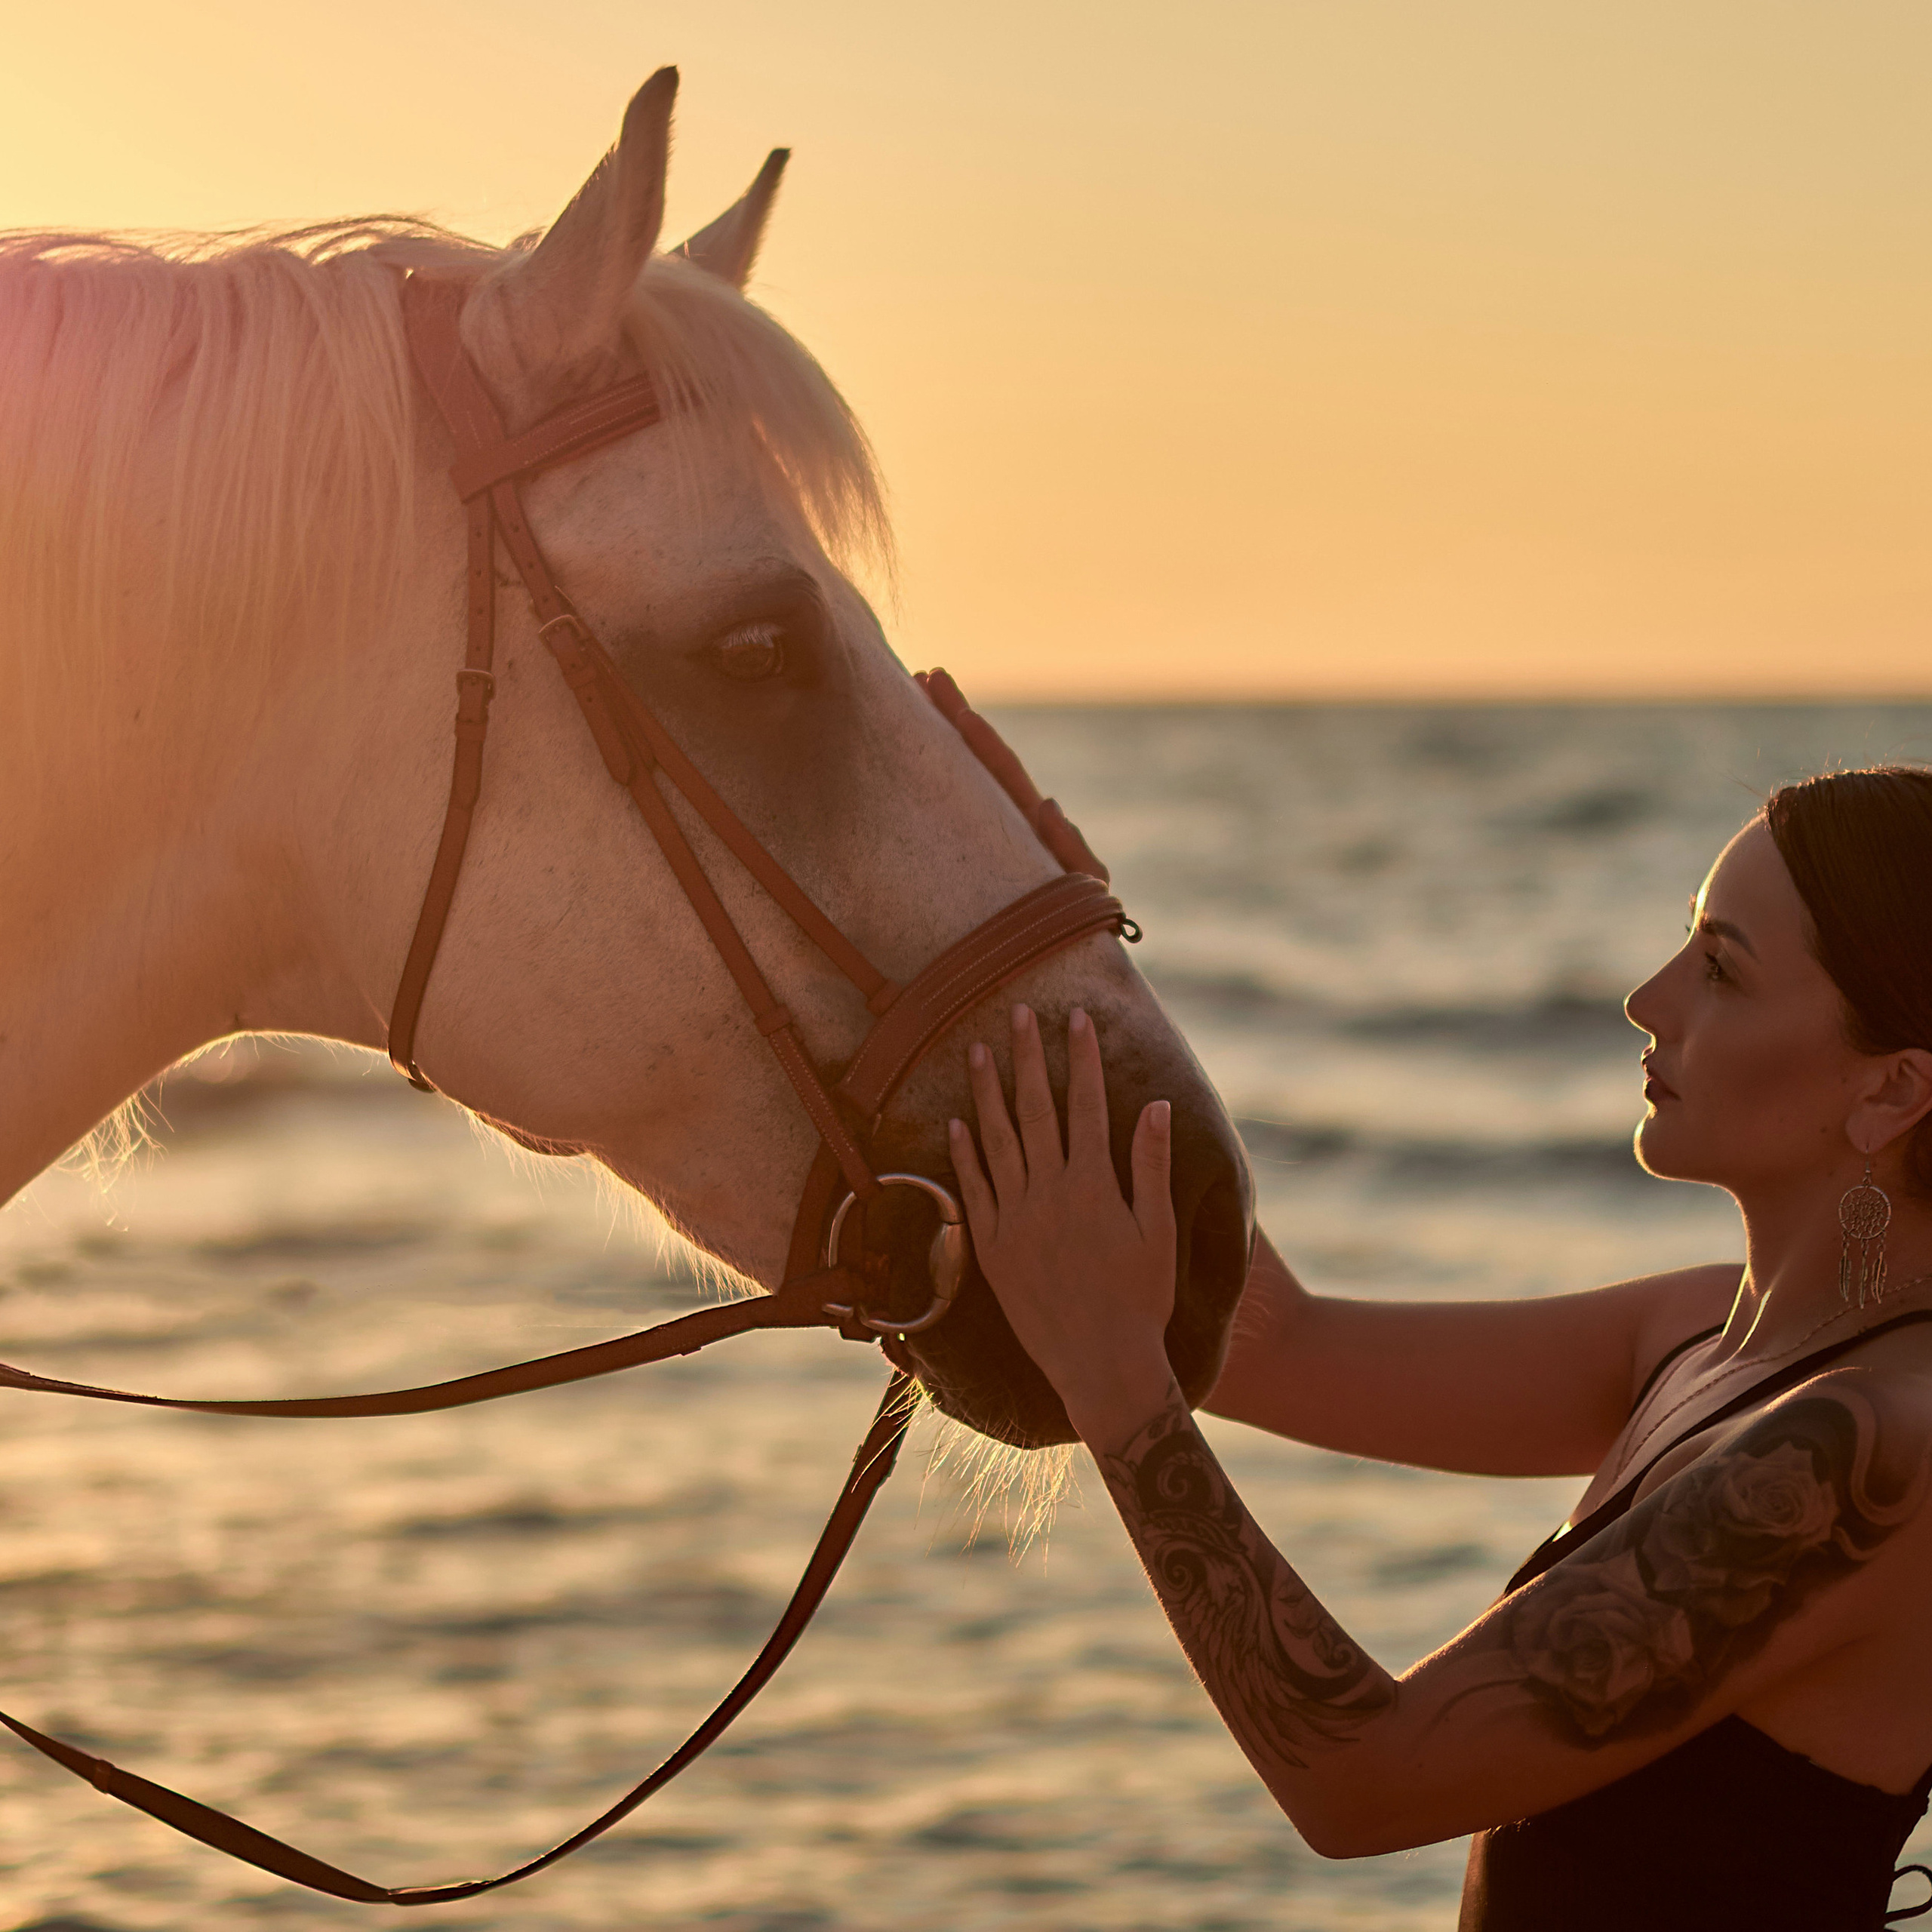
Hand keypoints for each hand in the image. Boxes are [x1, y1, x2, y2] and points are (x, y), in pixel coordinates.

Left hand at [949, 1004, 1180, 1444]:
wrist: (1101, 1364)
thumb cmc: (1141, 1300)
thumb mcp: (1159, 1231)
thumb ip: (1151, 1165)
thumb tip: (1157, 1105)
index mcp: (1094, 1185)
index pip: (1086, 1104)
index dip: (1081, 1057)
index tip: (1076, 1018)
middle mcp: (1050, 1193)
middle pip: (1035, 1109)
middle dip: (1028, 1057)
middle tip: (1018, 1014)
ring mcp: (1016, 1218)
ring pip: (996, 1140)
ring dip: (986, 1091)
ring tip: (977, 1050)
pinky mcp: (992, 1247)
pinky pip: (973, 1189)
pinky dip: (963, 1153)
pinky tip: (957, 1122)